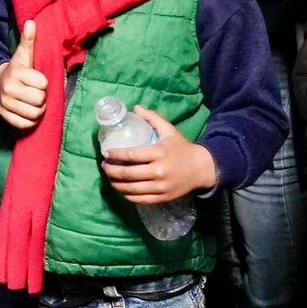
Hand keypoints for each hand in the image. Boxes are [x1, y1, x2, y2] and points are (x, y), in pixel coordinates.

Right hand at [0, 20, 46, 129]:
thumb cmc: (18, 70)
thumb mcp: (23, 55)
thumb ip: (29, 40)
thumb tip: (31, 22)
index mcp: (16, 73)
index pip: (43, 84)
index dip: (43, 83)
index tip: (37, 80)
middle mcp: (9, 89)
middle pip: (40, 100)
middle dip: (42, 98)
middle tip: (36, 92)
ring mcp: (6, 104)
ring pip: (35, 114)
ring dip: (38, 110)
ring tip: (33, 103)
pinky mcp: (5, 117)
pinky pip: (26, 125)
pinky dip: (31, 121)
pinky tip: (28, 112)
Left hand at [102, 106, 216, 203]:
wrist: (202, 169)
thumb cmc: (182, 148)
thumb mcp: (169, 130)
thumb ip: (152, 118)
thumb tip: (135, 107)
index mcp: (158, 153)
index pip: (131, 155)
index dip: (116, 155)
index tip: (106, 154)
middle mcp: (159, 171)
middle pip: (129, 174)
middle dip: (112, 171)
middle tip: (104, 167)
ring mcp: (161, 187)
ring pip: (132, 189)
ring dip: (117, 185)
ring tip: (109, 178)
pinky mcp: (163, 198)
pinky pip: (141, 200)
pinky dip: (128, 196)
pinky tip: (122, 190)